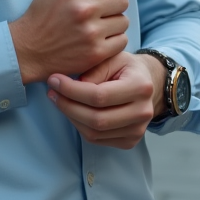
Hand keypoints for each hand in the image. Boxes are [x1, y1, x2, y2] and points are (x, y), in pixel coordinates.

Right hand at [9, 0, 128, 83]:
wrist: (28, 49)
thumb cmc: (42, 15)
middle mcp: (83, 8)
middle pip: (122, 0)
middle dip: (114, 5)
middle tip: (103, 12)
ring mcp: (91, 32)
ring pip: (124, 21)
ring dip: (114, 23)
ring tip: (100, 27)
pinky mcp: (95, 52)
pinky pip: (122, 41)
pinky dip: (114, 40)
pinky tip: (101, 40)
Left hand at [45, 52, 164, 149]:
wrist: (147, 83)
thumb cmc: (125, 67)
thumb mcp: (112, 57)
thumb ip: (94, 69)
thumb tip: (73, 87)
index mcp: (140, 87)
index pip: (100, 96)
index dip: (72, 90)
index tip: (54, 80)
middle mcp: (143, 112)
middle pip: (97, 119)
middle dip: (68, 106)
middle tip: (51, 92)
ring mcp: (137, 131)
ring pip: (94, 133)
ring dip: (71, 117)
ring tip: (58, 100)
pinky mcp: (130, 141)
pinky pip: (97, 139)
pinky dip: (80, 126)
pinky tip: (72, 111)